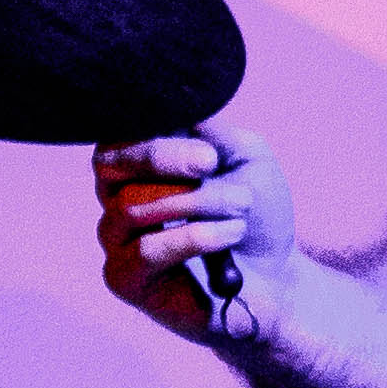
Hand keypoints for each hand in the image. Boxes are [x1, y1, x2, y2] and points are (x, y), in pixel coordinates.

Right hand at [95, 121, 297, 340]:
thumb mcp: (245, 157)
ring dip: (197, 202)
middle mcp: (118, 195)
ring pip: (132, 206)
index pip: (119, 132)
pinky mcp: (125, 279)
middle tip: (211, 165)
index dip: (155, 134)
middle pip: (109, 162)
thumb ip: (210, 130)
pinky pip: (145, 250)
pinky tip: (230, 234)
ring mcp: (117, 238)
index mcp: (141, 161)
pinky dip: (195, 237)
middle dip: (164, 158)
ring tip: (240, 206)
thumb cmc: (255, 214)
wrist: (276, 277)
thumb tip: (178, 108)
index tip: (207, 151)